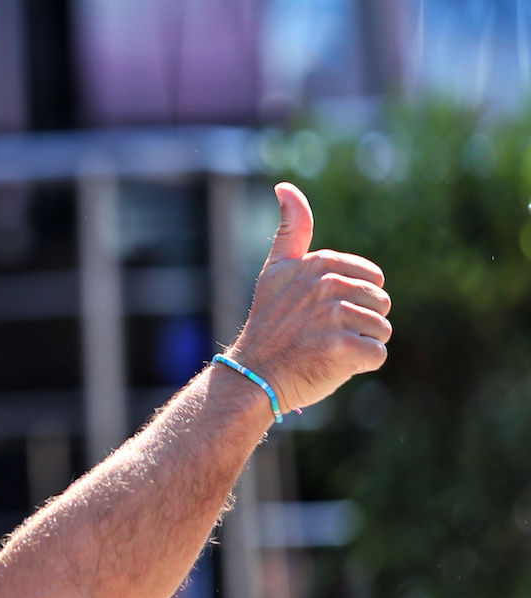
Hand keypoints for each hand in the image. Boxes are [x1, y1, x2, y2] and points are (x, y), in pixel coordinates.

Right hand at [227, 182, 390, 413]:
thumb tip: (285, 186)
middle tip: (324, 334)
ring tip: (328, 349)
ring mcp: (335, 317)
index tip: (321, 312)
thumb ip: (291, 229)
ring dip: (361, 344)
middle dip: (361, 322)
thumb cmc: (270, 324)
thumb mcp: (276, 270)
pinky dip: (360, 365)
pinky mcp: (342, 348)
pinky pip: (377, 355)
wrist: (253, 373)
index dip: (354, 299)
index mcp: (320, 263)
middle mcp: (328, 285)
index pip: (372, 279)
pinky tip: (333, 363)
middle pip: (381, 303)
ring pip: (382, 329)